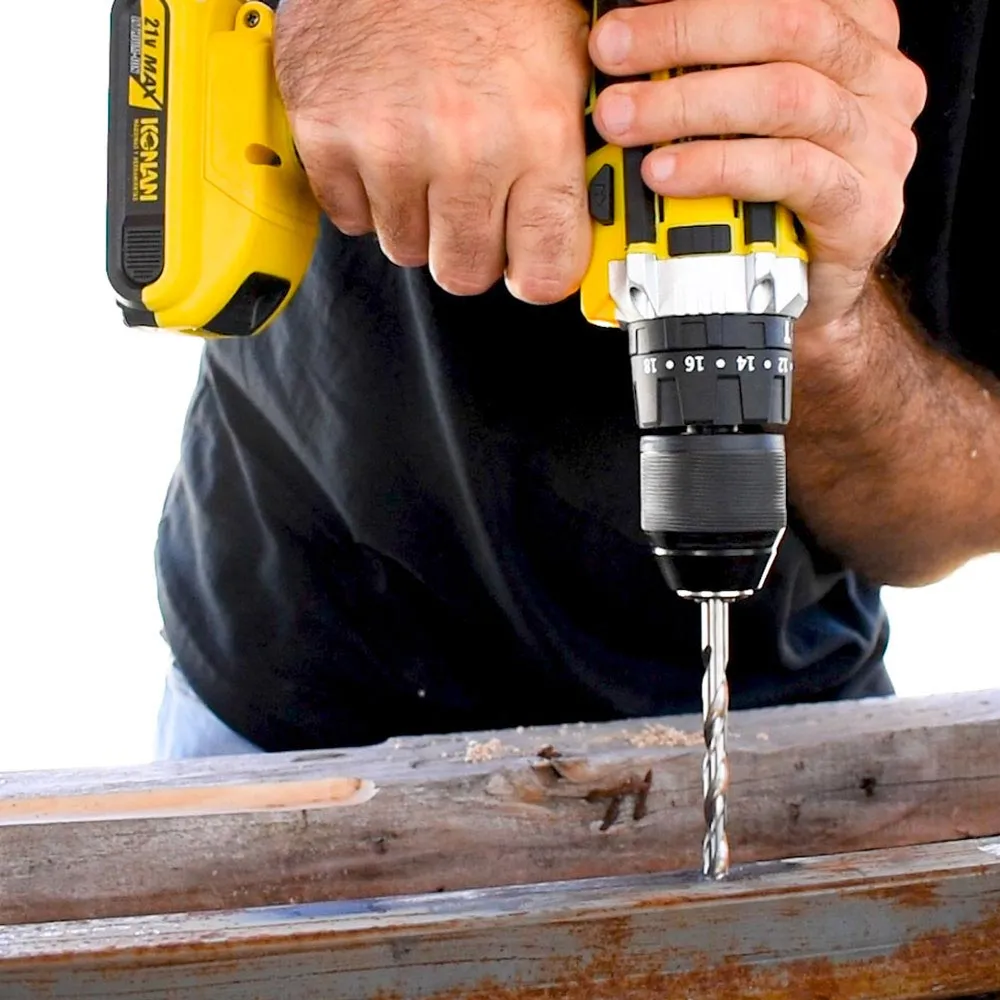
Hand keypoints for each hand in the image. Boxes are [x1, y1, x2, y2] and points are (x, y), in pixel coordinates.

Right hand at [273, 0, 591, 302]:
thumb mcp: (566, 67)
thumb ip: (567, 160)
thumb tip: (575, 231)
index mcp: (537, 132)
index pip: (545, 270)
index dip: (536, 272)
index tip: (528, 264)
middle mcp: (464, 146)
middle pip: (464, 272)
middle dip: (470, 248)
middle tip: (470, 205)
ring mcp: (388, 144)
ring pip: (405, 246)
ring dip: (416, 216)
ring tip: (425, 155)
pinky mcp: (327, 134)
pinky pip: (348, 216)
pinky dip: (364, 192)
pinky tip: (382, 144)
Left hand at [588, 0, 927, 331]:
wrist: (801, 285)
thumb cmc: (762, 189)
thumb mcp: (736, 109)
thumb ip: (707, 63)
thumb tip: (625, 30)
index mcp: (852, 32)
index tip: (626, 6)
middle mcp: (876, 78)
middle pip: (786, 24)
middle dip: (684, 33)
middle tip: (609, 53)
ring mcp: (878, 143)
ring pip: (784, 96)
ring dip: (687, 104)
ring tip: (621, 119)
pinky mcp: (864, 206)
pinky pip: (788, 172)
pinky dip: (716, 168)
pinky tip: (664, 172)